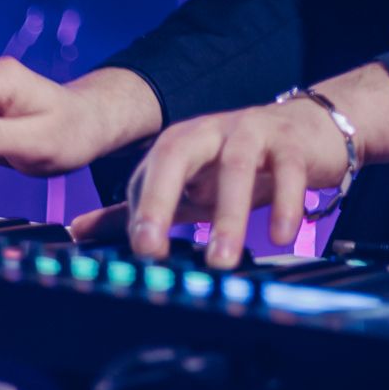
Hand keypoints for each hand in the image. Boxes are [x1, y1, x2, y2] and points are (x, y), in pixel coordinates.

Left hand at [70, 98, 357, 265]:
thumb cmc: (242, 164)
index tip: (140, 254)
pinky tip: (282, 236)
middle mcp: (212, 129)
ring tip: (222, 260)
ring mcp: (254, 131)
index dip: (140, 209)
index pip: (150, 171)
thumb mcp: (190, 186)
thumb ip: (139, 207)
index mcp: (182, 142)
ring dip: (229, 213)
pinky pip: (288, 168)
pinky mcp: (292, 142)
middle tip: (154, 250)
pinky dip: (285, 202)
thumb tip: (78, 230)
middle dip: (162, 199)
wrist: (309, 130)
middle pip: (179, 152)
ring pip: (236, 164)